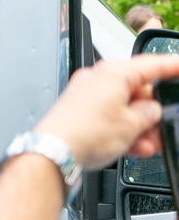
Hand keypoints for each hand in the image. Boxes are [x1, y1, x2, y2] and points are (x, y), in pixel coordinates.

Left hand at [34, 54, 178, 170]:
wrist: (53, 153)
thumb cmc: (84, 133)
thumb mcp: (131, 125)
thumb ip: (148, 114)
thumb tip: (150, 111)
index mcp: (112, 73)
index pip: (151, 65)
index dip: (172, 67)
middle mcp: (95, 80)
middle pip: (135, 91)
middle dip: (150, 113)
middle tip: (159, 128)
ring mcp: (84, 96)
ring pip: (121, 108)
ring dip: (137, 127)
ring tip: (147, 145)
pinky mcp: (76, 113)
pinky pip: (105, 118)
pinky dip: (119, 130)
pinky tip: (131, 147)